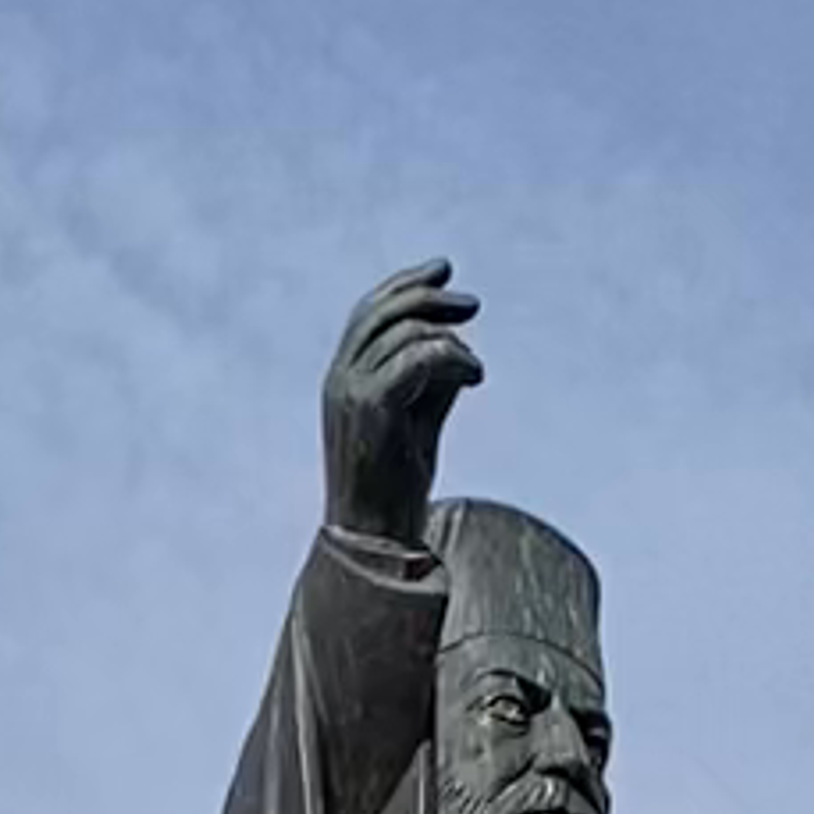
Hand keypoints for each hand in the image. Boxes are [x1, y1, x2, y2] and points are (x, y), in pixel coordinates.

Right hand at [323, 258, 482, 556]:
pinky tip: (474, 377)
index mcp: (342, 378)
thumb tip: (459, 348)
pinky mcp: (371, 406)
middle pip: (384, 310)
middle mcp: (340, 378)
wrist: (374, 542)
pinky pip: (418, 357)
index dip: (407, 284)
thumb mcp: (417, 424)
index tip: (445, 271)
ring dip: (451, 341)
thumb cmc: (395, 491)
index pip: (370, 312)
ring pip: (405, 332)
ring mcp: (350, 391)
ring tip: (473, 370)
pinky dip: (453, 358)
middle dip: (431, 296)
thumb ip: (432, 383)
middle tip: (473, 305)